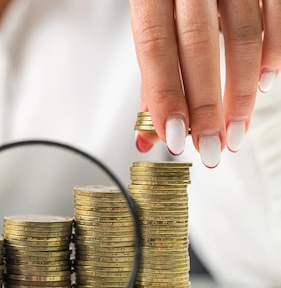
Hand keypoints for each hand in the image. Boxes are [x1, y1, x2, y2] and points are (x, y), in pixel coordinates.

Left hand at [130, 0, 280, 166]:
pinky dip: (273, 51)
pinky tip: (266, 84)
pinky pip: (273, 13)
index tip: (173, 136)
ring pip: (240, 35)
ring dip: (240, 91)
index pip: (155, 47)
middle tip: (208, 146)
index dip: (164, 94)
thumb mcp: (153, 22)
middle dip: (204, 104)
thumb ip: (153, 75)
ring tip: (235, 130)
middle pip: (197, 46)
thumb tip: (146, 136)